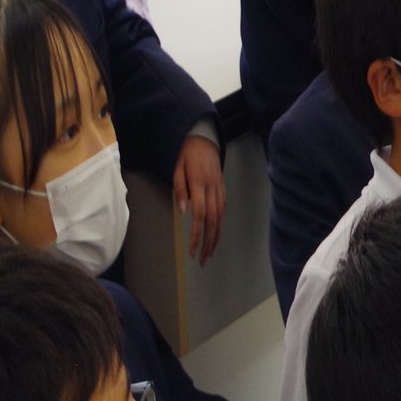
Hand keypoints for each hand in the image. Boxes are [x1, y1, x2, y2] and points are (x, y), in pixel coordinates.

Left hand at [173, 135, 224, 264]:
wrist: (205, 141)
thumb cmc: (187, 156)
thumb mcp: (177, 169)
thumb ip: (180, 190)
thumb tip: (183, 211)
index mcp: (199, 185)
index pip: (200, 215)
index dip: (197, 234)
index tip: (192, 249)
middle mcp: (213, 190)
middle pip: (213, 221)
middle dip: (208, 242)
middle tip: (202, 260)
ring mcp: (220, 190)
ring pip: (221, 218)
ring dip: (216, 238)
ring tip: (210, 254)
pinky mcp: (223, 190)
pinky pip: (223, 211)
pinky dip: (220, 226)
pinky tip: (215, 237)